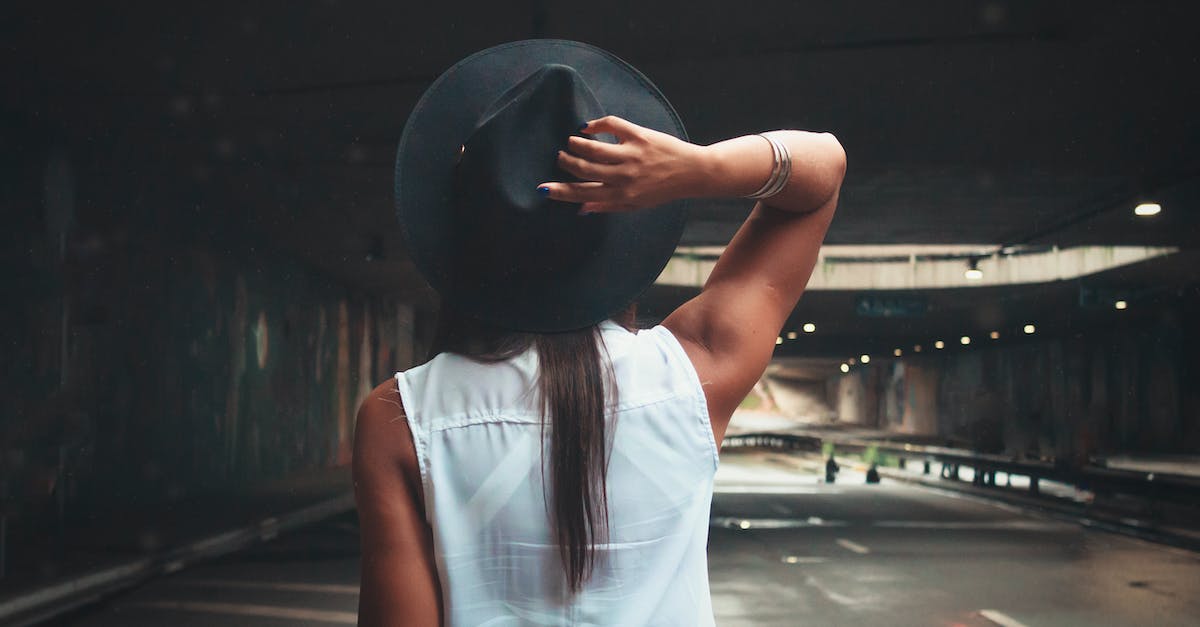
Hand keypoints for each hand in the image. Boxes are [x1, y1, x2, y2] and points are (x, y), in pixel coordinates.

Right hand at [537, 115, 708, 213]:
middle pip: (583, 169)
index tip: (543, 189)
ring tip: (571, 142)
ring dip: (576, 144)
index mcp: (621, 195)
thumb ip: (608, 205)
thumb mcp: (635, 205)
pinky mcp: (640, 136)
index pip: (582, 194)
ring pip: (592, 148)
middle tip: (561, 157)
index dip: (560, 192)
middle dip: (566, 163)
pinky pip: (610, 126)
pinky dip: (594, 125)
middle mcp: (624, 176)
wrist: (692, 173)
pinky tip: (587, 127)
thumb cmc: (662, 190)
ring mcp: (631, 155)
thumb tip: (581, 208)